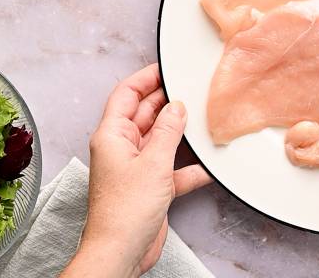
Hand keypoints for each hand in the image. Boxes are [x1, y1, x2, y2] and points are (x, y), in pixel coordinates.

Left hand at [62, 64, 211, 276]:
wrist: (122, 251)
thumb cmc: (125, 210)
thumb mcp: (153, 162)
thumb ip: (168, 130)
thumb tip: (176, 107)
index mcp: (112, 136)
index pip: (126, 94)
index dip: (145, 78)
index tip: (165, 67)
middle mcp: (123, 148)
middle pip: (146, 113)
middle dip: (167, 101)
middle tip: (189, 88)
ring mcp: (137, 167)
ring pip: (161, 139)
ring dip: (180, 132)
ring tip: (200, 118)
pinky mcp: (151, 186)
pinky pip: (173, 168)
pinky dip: (189, 167)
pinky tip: (206, 166)